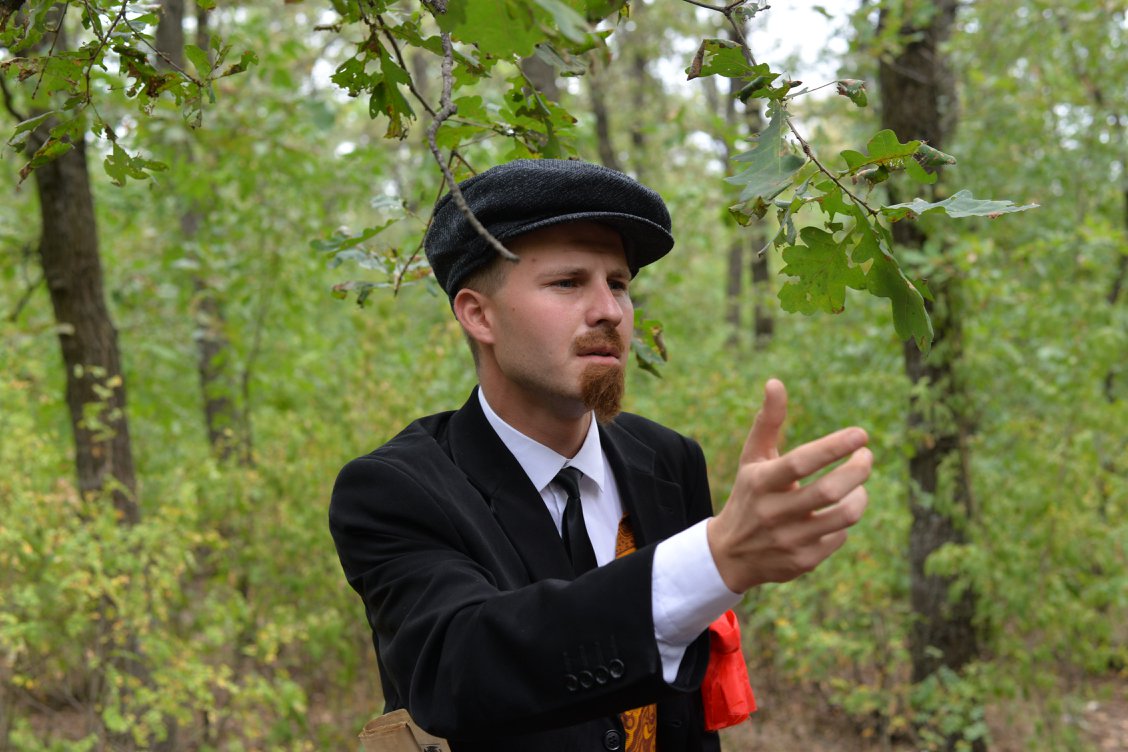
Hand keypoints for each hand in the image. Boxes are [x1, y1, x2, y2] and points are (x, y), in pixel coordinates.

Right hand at [706, 378, 871, 592]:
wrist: (730, 554)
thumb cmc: (749, 494)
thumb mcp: (753, 459)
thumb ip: (768, 421)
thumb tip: (775, 382)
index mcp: (761, 482)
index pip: (801, 462)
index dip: (834, 447)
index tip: (861, 434)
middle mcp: (773, 512)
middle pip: (830, 491)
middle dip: (858, 470)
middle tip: (866, 456)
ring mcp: (789, 540)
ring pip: (843, 516)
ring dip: (859, 496)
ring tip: (858, 486)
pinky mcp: (802, 561)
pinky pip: (839, 537)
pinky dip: (843, 523)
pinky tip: (834, 515)